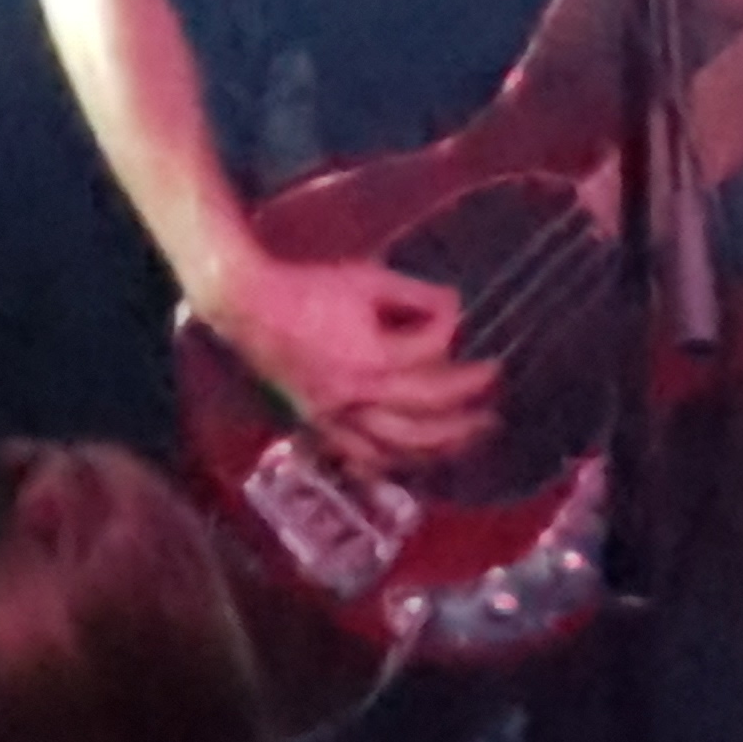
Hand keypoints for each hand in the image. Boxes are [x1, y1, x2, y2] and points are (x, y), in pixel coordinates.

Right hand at [207, 248, 498, 475]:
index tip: (460, 315)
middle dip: (467, 415)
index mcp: (373, 360)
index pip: (432, 356)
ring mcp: (338, 419)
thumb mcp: (366, 278)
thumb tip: (455, 306)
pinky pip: (361, 457)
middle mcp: (359, 399)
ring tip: (469, 440)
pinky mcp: (319, 425)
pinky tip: (411, 462)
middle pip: (427, 420)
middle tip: (495, 409)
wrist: (248, 306)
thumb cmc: (308, 288)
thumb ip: (413, 294)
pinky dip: (391, 464)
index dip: (451, 331)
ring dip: (440, 448)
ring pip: (399, 449)